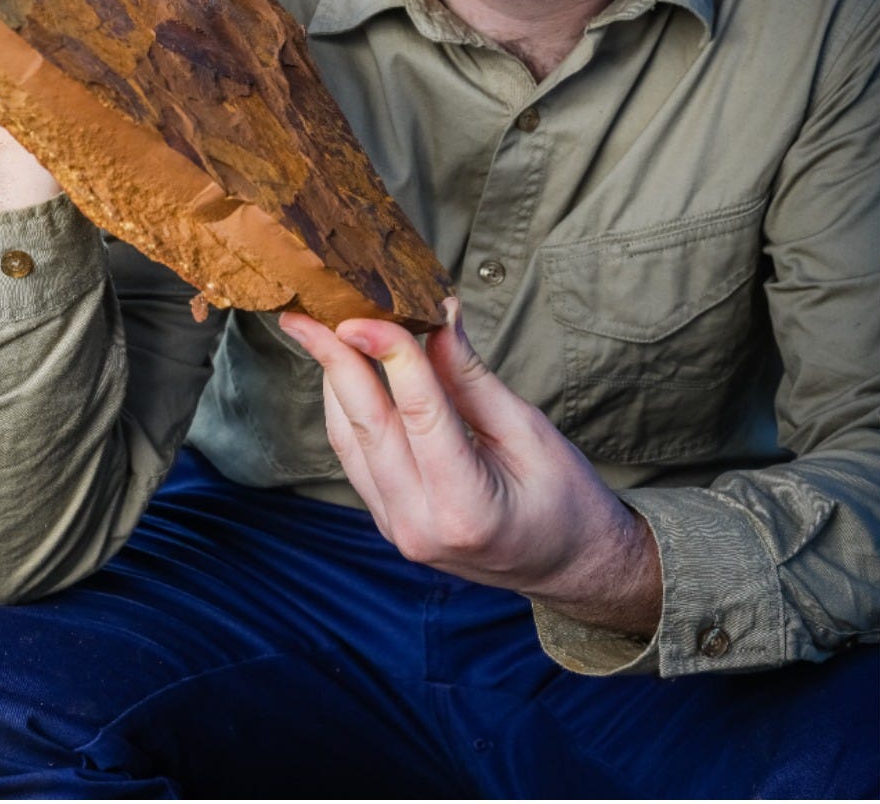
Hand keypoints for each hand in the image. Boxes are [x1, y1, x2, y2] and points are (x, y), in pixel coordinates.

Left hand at [279, 298, 662, 634]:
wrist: (570, 566)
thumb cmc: (566, 499)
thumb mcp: (530, 433)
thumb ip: (474, 380)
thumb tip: (439, 320)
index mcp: (465, 506)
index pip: (419, 413)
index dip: (391, 355)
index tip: (366, 312)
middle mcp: (418, 525)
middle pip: (366, 427)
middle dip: (335, 362)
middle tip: (309, 313)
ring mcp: (397, 529)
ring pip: (350, 443)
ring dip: (334, 383)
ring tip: (317, 332)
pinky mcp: (389, 522)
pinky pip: (356, 460)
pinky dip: (348, 412)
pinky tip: (346, 375)